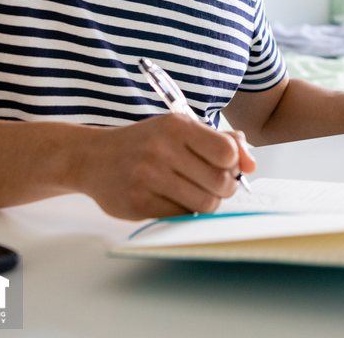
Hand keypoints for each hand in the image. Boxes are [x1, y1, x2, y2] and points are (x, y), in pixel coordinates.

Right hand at [75, 114, 256, 219]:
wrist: (92, 157)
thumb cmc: (144, 142)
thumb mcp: (179, 129)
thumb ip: (219, 141)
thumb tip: (251, 163)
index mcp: (177, 126)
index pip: (226, 151)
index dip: (233, 164)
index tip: (226, 166)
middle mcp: (163, 150)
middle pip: (220, 182)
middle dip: (225, 188)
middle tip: (214, 185)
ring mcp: (148, 178)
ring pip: (205, 203)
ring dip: (208, 202)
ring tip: (195, 193)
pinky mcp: (138, 204)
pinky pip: (182, 216)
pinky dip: (185, 211)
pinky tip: (174, 200)